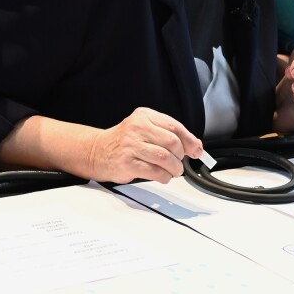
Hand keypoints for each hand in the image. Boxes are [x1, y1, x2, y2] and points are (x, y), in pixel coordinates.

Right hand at [85, 107, 201, 183]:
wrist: (97, 151)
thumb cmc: (124, 142)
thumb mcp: (145, 129)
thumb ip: (168, 134)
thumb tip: (195, 146)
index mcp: (144, 116)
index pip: (174, 126)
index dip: (189, 140)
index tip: (196, 150)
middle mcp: (137, 128)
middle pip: (172, 142)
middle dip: (181, 156)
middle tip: (178, 162)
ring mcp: (131, 145)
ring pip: (165, 158)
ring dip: (174, 168)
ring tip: (172, 171)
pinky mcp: (127, 163)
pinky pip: (155, 172)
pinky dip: (164, 177)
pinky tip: (162, 176)